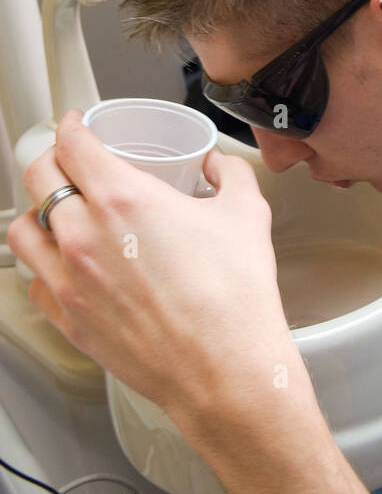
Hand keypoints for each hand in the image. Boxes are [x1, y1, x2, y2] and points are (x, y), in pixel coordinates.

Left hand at [7, 111, 301, 427]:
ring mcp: (70, 280)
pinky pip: (33, 281)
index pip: (73, 143)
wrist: (224, 369)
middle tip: (70, 161)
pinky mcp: (69, 318)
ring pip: (23, 229)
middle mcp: (85, 235)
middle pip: (39, 177)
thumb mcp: (245, 215)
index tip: (79, 124)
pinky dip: (42, 265)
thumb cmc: (233, 300)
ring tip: (58, 212)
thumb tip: (219, 167)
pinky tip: (63, 264)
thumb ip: (230, 176)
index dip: (73, 125)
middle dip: (52, 159)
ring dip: (38, 212)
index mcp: (123, 198)